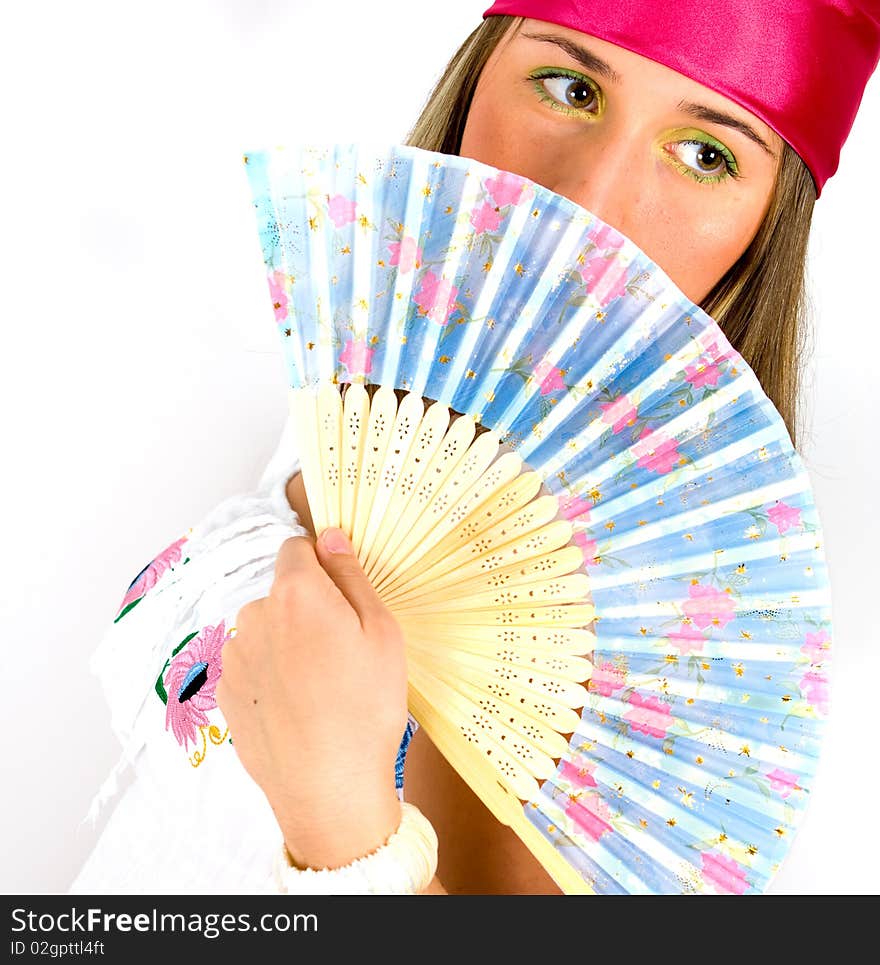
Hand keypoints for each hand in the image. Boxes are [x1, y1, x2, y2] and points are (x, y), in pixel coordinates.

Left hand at [216, 528, 407, 869]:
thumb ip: (350, 575)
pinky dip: (271, 677)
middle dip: (308, 610)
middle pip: (282, 593)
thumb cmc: (365, 708)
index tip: (343, 597)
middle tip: (343, 652)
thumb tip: (330, 535)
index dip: (322, 565)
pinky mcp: (225, 693)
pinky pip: (252, 667)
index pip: (297, 548)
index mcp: (296, 594)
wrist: (328, 790)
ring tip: (321, 687)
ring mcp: (235, 657)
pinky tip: (299, 708)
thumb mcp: (381, 632)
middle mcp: (254, 617)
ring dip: (287, 643)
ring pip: (266, 631)